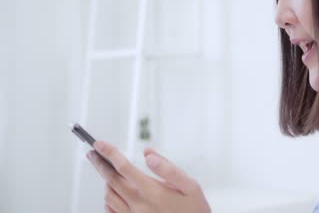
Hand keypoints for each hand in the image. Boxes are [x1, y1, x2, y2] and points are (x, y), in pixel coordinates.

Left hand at [87, 141, 210, 212]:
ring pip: (109, 195)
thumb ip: (168, 168)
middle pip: (111, 180)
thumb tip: (148, 154)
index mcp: (152, 191)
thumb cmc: (194, 209)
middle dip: (99, 163)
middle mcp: (139, 204)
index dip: (109, 153)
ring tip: (107, 169)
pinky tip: (112, 191)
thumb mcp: (190, 185)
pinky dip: (108, 198)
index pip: (123, 167)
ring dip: (105, 180)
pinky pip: (111, 211)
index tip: (99, 144)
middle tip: (92, 152)